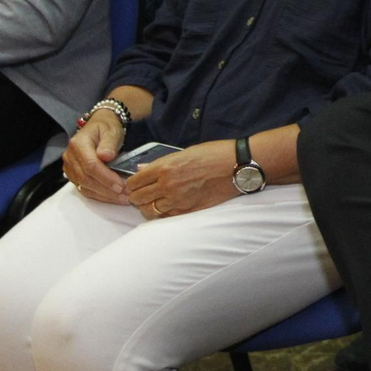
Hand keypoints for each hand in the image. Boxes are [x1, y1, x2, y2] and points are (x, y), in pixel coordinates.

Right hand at [62, 110, 128, 204]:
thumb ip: (109, 143)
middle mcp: (70, 157)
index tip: (121, 185)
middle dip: (106, 189)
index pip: (90, 165)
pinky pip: (84, 189)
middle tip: (125, 196)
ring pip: (84, 186)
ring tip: (123, 199)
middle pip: (86, 178)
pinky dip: (99, 195)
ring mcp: (70, 168)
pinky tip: (113, 198)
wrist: (98, 126)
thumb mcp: (111, 130)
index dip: (105, 177)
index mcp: (78, 144)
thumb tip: (106, 156)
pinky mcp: (73, 176)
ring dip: (104, 195)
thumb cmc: (106, 127)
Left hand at [124, 139, 238, 219]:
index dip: (132, 184)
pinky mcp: (189, 210)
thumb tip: (142, 169)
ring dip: (148, 207)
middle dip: (137, 196)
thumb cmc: (214, 154)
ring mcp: (178, 200)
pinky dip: (162, 214)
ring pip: (148, 211)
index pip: (134, 182)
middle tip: (143, 194)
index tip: (136, 184)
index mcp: (165, 167)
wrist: (238, 165)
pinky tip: (167, 207)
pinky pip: (165, 217)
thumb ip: (161, 163)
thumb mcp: (185, 152)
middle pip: (137, 198)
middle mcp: (167, 185)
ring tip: (155, 202)